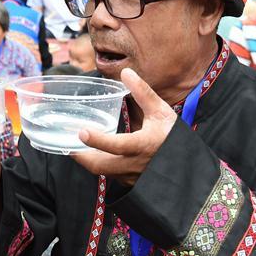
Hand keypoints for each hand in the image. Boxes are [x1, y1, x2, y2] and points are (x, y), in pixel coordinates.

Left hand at [73, 69, 176, 186]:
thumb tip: (126, 73)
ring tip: (75, 146)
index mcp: (142, 145)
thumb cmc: (173, 137)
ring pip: (101, 172)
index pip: (117, 145)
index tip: (82, 131)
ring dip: (87, 160)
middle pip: (100, 165)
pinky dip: (98, 165)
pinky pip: (109, 175)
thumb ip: (143, 93)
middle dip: (81, 155)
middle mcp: (134, 164)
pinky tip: (93, 154)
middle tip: (67, 142)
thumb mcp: (162, 113)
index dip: (98, 140)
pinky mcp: (129, 182)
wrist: (188, 168)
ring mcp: (130, 176)